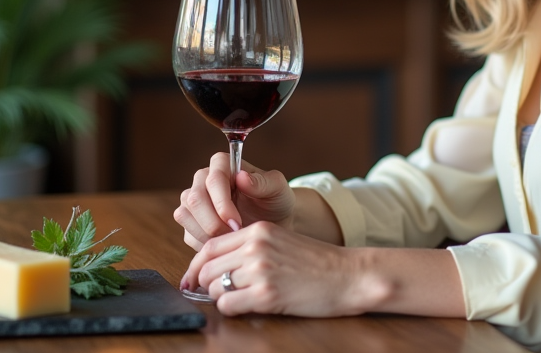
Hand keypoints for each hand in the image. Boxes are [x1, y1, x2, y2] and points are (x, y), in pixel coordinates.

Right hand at [174, 151, 295, 250]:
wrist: (272, 222)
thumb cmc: (275, 200)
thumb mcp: (278, 189)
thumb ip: (263, 182)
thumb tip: (241, 177)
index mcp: (222, 164)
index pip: (213, 180)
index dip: (221, 203)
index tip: (236, 223)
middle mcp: (202, 179)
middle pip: (194, 199)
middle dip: (213, 223)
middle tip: (234, 236)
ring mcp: (193, 201)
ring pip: (185, 216)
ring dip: (207, 234)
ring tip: (232, 241)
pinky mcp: (191, 222)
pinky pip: (187, 234)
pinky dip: (204, 244)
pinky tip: (225, 245)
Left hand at [184, 222, 375, 316]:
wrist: (348, 275)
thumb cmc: (317, 262)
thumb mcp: (282, 241)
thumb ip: (251, 247)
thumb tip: (216, 266)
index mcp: (258, 230)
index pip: (209, 247)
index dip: (196, 266)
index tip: (192, 279)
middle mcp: (255, 247)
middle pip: (206, 269)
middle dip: (206, 285)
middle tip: (216, 294)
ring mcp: (260, 270)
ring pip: (214, 288)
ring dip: (221, 298)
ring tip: (240, 298)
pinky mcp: (267, 294)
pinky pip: (228, 305)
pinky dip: (232, 309)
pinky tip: (249, 306)